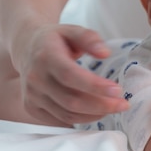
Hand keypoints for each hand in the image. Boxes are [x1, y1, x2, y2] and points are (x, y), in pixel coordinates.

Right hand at [14, 24, 128, 124]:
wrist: (27, 47)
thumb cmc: (55, 39)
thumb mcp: (72, 30)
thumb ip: (90, 38)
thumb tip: (105, 53)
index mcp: (46, 57)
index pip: (70, 76)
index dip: (95, 86)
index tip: (118, 90)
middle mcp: (35, 78)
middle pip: (71, 100)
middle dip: (101, 105)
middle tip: (123, 103)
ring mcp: (32, 96)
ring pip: (66, 114)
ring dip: (94, 115)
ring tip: (113, 107)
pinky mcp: (31, 107)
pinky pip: (59, 120)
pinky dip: (80, 120)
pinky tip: (96, 113)